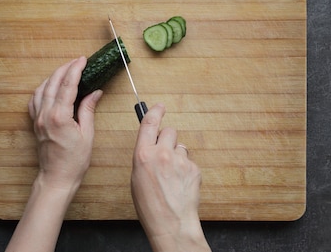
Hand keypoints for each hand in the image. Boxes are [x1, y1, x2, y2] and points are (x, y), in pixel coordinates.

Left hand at [28, 56, 101, 191]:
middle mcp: (45, 115)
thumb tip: (95, 92)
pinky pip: (35, 100)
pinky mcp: (35, 123)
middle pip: (53, 83)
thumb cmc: (74, 161)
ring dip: (53, 77)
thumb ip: (88, 110)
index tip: (83, 60)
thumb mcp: (87, 135)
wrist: (56, 177)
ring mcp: (37, 118)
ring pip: (41, 89)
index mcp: (59, 116)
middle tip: (77, 61)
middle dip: (65, 69)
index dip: (75, 69)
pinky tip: (50, 87)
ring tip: (65, 71)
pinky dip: (43, 89)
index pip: (67, 85)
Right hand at [131, 104, 210, 251]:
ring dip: (177, 156)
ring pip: (181, 147)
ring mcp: (180, 160)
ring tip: (173, 176)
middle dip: (168, 139)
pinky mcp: (194, 168)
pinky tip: (181, 183)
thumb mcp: (136, 178)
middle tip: (165, 154)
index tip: (159, 106)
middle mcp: (162, 154)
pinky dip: (186, 169)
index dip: (155, 112)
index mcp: (143, 155)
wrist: (171, 223)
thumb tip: (151, 147)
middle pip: (169, 131)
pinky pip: (189, 161)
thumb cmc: (150, 205)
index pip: (149, 123)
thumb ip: (145, 157)